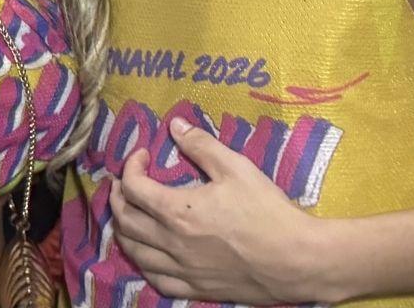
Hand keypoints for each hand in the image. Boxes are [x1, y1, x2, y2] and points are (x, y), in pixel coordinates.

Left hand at [110, 117, 342, 304]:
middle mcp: (171, 243)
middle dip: (117, 197)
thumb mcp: (236, 168)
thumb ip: (202, 145)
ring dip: (123, 230)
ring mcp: (182, 270)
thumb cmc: (267, 211)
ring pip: (134, 253)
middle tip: (124, 182)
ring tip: (128, 214)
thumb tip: (176, 124)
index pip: (133, 188)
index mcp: (177, 211)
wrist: (295, 260)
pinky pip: (156, 280)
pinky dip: (144, 264)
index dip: (130, 167)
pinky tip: (148, 255)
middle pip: (125, 221)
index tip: (142, 155)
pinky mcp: (196, 289)